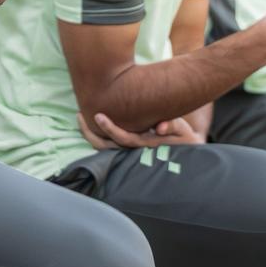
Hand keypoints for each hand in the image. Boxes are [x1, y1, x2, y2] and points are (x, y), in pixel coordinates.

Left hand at [78, 111, 204, 150]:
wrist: (186, 151)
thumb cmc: (182, 136)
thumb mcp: (180, 129)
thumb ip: (172, 125)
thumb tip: (162, 127)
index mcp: (146, 144)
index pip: (124, 139)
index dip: (110, 129)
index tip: (99, 116)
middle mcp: (135, 150)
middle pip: (107, 147)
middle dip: (91, 133)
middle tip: (79, 115)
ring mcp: (130, 151)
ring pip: (104, 147)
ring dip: (90, 134)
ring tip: (80, 117)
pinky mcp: (127, 148)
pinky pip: (107, 145)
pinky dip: (96, 135)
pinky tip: (88, 124)